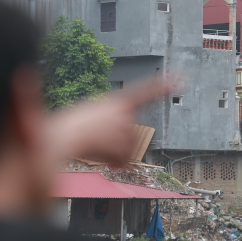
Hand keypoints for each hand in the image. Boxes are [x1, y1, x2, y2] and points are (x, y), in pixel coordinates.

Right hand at [47, 75, 181, 165]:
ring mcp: (125, 129)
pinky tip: (102, 158)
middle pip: (132, 135)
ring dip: (115, 154)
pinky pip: (124, 160)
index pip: (145, 92)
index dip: (162, 86)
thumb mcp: (94, 115)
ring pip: (128, 149)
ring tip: (97, 148)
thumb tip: (119, 143)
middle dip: (119, 143)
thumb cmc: (72, 126)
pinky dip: (114, 163)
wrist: (61, 137)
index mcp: (118, 101)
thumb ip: (112, 122)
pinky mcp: (123, 145)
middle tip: (99, 141)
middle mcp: (125, 113)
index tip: (179, 78)